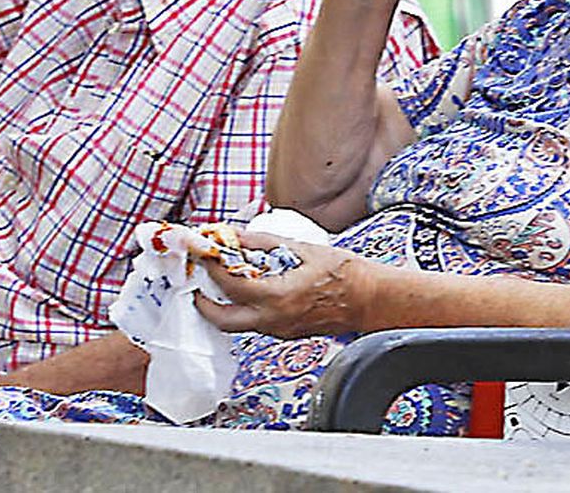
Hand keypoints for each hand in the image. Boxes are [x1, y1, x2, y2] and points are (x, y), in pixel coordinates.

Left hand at [193, 230, 379, 338]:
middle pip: (223, 320)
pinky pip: (256, 324)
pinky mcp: (287, 334)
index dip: (213, 268)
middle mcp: (274, 320)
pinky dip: (243, 309)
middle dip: (204, 303)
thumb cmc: (345, 274)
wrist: (371, 300)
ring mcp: (280, 331)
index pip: (230, 286)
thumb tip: (239, 236)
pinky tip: (247, 290)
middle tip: (198, 283)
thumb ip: (266, 243)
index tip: (206, 254)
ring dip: (224, 305)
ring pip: (238, 324)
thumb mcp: (303, 249)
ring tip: (221, 282)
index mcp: (277, 298)